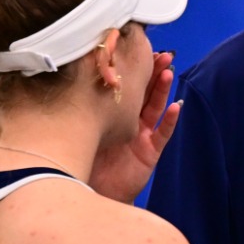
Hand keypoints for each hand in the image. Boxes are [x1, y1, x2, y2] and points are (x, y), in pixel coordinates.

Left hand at [88, 51, 181, 202]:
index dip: (134, 70)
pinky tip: (175, 107)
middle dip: (154, 73)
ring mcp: (140, 136)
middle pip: (143, 93)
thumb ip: (81, 108)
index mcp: (111, 115)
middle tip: (163, 54)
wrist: (89, 194)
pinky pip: (162, 134)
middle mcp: (127, 122)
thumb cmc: (80, 162)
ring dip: (163, 90)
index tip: (139, 50)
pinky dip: (169, 120)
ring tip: (168, 72)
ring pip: (154, 108)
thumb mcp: (80, 129)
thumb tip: (67, 77)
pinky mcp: (149, 153)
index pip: (125, 87)